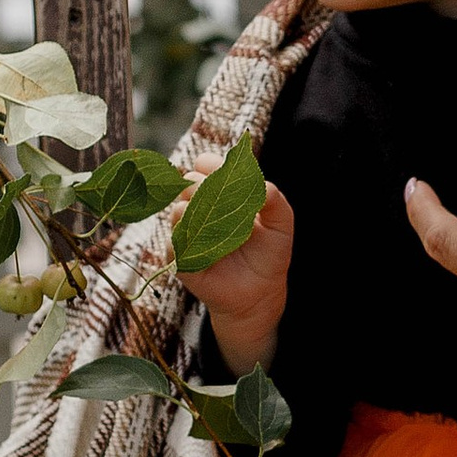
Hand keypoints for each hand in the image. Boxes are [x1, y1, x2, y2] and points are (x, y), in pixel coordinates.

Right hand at [183, 178, 294, 376]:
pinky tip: (210, 246)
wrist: (261, 293)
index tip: (221, 168)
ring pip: (179, 211)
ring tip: (222, 225)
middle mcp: (199, 209)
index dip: (210, 164)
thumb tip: (263, 185)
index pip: (205, 167)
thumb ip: (274, 199)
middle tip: (223, 197)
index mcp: (220, 194)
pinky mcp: (181, 259)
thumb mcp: (281, 223)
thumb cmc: (269, 253)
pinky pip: (175, 244)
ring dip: (199, 212)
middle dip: (205, 185)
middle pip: (188, 184)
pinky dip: (191, 241)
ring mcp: (187, 233)